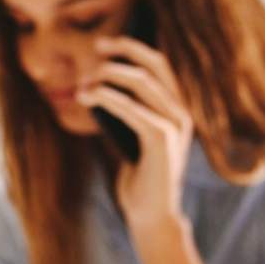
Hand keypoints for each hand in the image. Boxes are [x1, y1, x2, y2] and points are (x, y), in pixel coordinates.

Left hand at [76, 36, 192, 239]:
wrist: (152, 217)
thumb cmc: (139, 182)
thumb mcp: (132, 140)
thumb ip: (127, 115)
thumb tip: (99, 88)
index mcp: (177, 111)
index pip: (160, 65)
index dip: (132, 49)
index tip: (104, 46)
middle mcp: (181, 113)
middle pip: (154, 65)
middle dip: (122, 52)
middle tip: (94, 51)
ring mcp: (175, 125)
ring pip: (142, 83)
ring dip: (108, 77)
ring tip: (83, 83)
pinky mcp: (161, 139)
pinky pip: (131, 108)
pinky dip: (107, 98)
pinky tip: (88, 96)